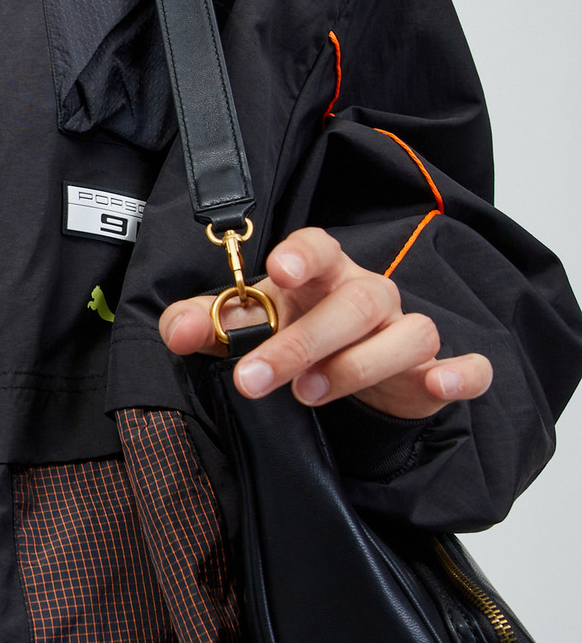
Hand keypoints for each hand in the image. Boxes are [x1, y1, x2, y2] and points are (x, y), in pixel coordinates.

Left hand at [158, 225, 492, 418]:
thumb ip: (204, 324)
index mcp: (322, 274)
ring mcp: (406, 332)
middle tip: (254, 379)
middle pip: (355, 303)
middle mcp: (370, 296)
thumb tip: (175, 332)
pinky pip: (467, 365)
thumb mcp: (243, 327)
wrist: (342, 370)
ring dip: (359, 365)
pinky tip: (440, 385)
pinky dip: (461, 373)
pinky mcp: (435, 371)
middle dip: (303, 341)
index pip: (320, 248)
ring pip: (408, 334)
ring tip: (308, 394)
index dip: (302, 254)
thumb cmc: (290, 332)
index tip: (279, 269)